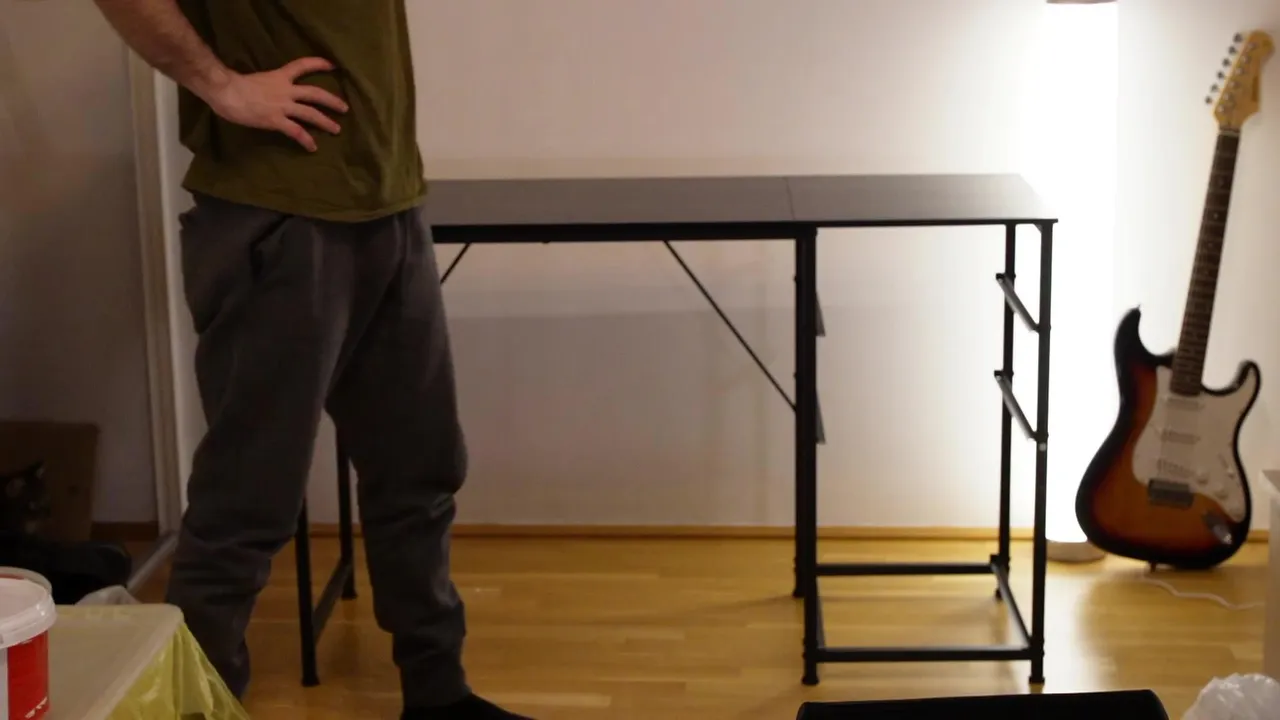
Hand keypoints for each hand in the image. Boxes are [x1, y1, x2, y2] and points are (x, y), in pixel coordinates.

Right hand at [202, 57, 348, 151]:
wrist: (225, 91)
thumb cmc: (233, 85)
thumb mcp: (256, 81)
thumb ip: (267, 86)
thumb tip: (267, 95)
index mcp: (279, 77)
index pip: (302, 66)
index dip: (318, 64)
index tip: (333, 65)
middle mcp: (285, 90)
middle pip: (315, 93)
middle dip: (331, 100)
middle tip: (344, 108)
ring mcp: (282, 106)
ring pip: (311, 113)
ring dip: (325, 122)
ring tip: (337, 130)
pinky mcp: (276, 120)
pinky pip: (296, 132)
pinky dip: (306, 140)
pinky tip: (312, 147)